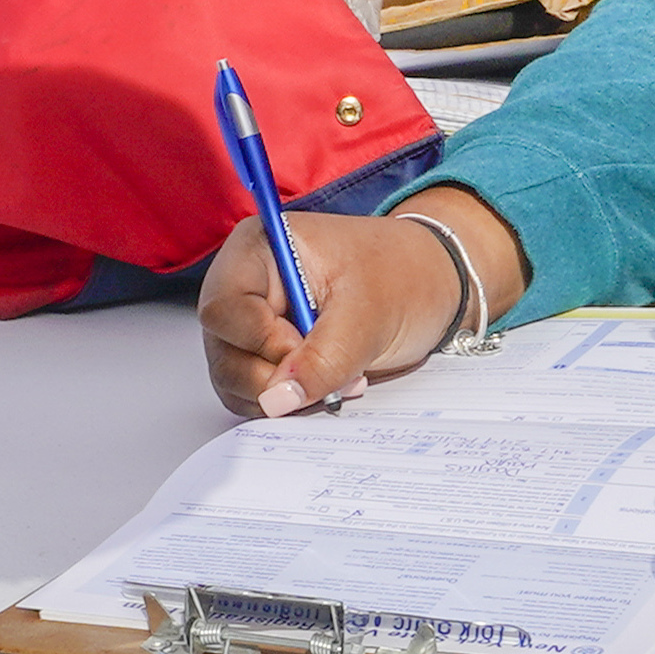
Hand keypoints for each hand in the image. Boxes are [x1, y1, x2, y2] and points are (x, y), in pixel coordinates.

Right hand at [201, 199, 511, 417]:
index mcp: (259, 250)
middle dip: (276, 377)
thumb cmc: (402, 275)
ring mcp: (251, 327)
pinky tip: (330, 384)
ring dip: (287, 396)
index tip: (304, 348)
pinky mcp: (265, 358)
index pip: (225, 308)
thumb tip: (278, 399)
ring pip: (236, 381)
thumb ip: (324, 357)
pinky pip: (257, 396)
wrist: (430, 286)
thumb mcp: (368, 313)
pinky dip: (291, 403)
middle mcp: (244, 288)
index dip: (260, 341)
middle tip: (334, 373)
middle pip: (224, 351)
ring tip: (341, 377)